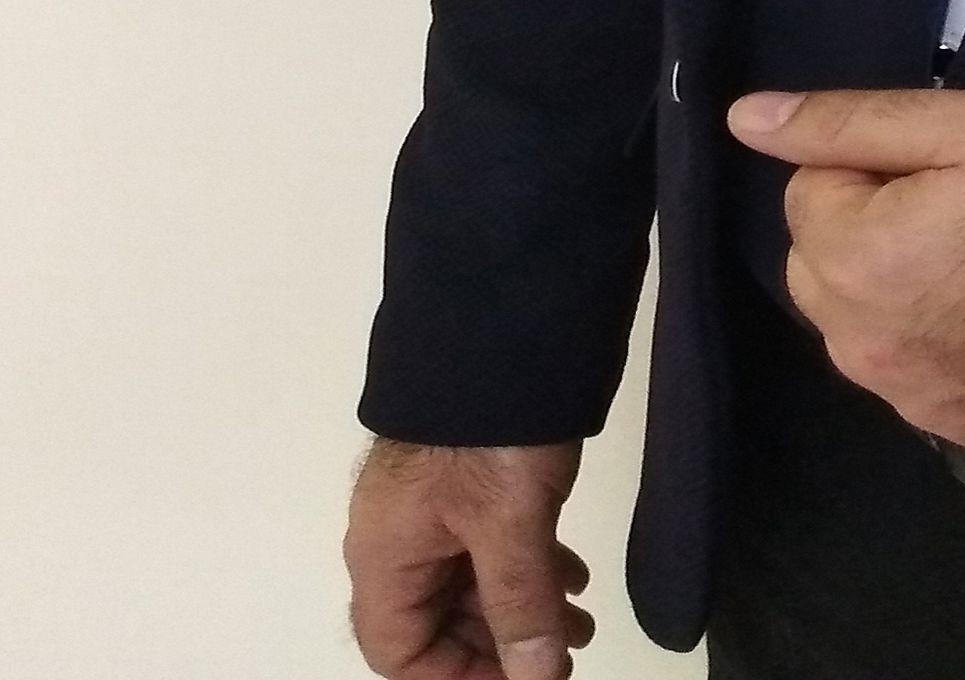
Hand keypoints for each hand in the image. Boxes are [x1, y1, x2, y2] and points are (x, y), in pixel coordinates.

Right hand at [344, 436, 591, 678]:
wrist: (504, 320)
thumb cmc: (488, 433)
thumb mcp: (510, 525)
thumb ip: (520, 608)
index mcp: (385, 557)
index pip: (401, 654)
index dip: (458, 679)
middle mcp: (399, 537)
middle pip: (436, 622)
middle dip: (499, 647)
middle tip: (561, 658)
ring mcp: (434, 504)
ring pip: (469, 582)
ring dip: (521, 609)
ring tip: (580, 625)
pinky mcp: (469, 476)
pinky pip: (489, 543)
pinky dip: (528, 567)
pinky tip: (572, 578)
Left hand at [728, 84, 964, 454]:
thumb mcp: (957, 126)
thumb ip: (845, 122)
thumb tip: (744, 117)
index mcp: (852, 258)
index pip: (809, 190)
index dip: (872, 168)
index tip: (938, 169)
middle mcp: (860, 342)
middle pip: (822, 265)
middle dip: (864, 231)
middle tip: (956, 210)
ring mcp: (905, 395)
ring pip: (859, 323)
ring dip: (891, 290)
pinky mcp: (951, 428)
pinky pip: (906, 371)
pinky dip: (932, 342)